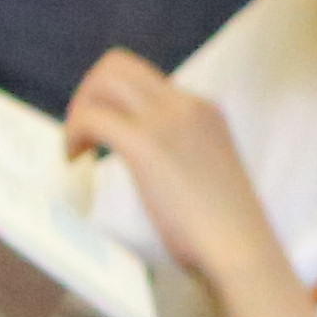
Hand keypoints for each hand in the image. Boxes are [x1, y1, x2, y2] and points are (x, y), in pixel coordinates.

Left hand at [60, 48, 291, 311]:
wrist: (241, 250)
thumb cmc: (226, 229)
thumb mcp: (206, 171)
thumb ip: (181, 152)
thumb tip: (147, 158)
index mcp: (204, 109)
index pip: (144, 76)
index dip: (111, 97)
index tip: (101, 130)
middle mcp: (187, 104)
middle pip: (117, 66)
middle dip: (88, 94)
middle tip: (81, 135)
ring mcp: (168, 121)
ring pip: (103, 82)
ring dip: (79, 110)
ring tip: (76, 149)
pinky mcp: (146, 144)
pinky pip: (93, 117)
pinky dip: (74, 132)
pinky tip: (74, 159)